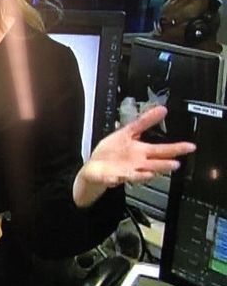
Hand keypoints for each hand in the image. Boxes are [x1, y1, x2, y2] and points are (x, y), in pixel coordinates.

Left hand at [74, 105, 194, 207]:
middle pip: (157, 160)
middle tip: (181, 159)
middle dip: (168, 161)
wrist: (95, 167)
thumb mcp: (127, 131)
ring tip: (169, 166)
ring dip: (155, 169)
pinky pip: (122, 176)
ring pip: (145, 170)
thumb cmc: (112, 151)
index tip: (190, 146)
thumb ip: (144, 121)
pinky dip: (130, 176)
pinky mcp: (116, 175)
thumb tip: (161, 108)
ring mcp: (129, 170)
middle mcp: (139, 161)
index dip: (176, 148)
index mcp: (142, 150)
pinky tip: (136, 175)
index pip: (162, 149)